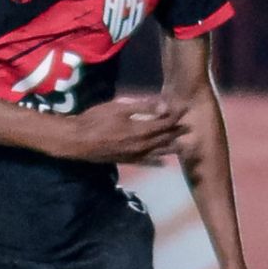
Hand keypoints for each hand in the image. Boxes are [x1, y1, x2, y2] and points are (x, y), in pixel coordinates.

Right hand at [56, 97, 184, 162]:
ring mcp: (134, 155)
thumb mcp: (120, 107)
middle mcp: (142, 145)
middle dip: (177, 132)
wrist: (77, 140)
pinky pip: (146, 162)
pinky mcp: (127, 161)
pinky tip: (163, 163)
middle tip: (189, 127)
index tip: (185, 110)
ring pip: (159, 152)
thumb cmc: (96, 119)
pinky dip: (157, 162)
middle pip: (165, 139)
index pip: (165, 124)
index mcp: (141, 130)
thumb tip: (165, 105)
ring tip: (183, 144)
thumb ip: (143, 107)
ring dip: (171, 147)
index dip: (176, 116)